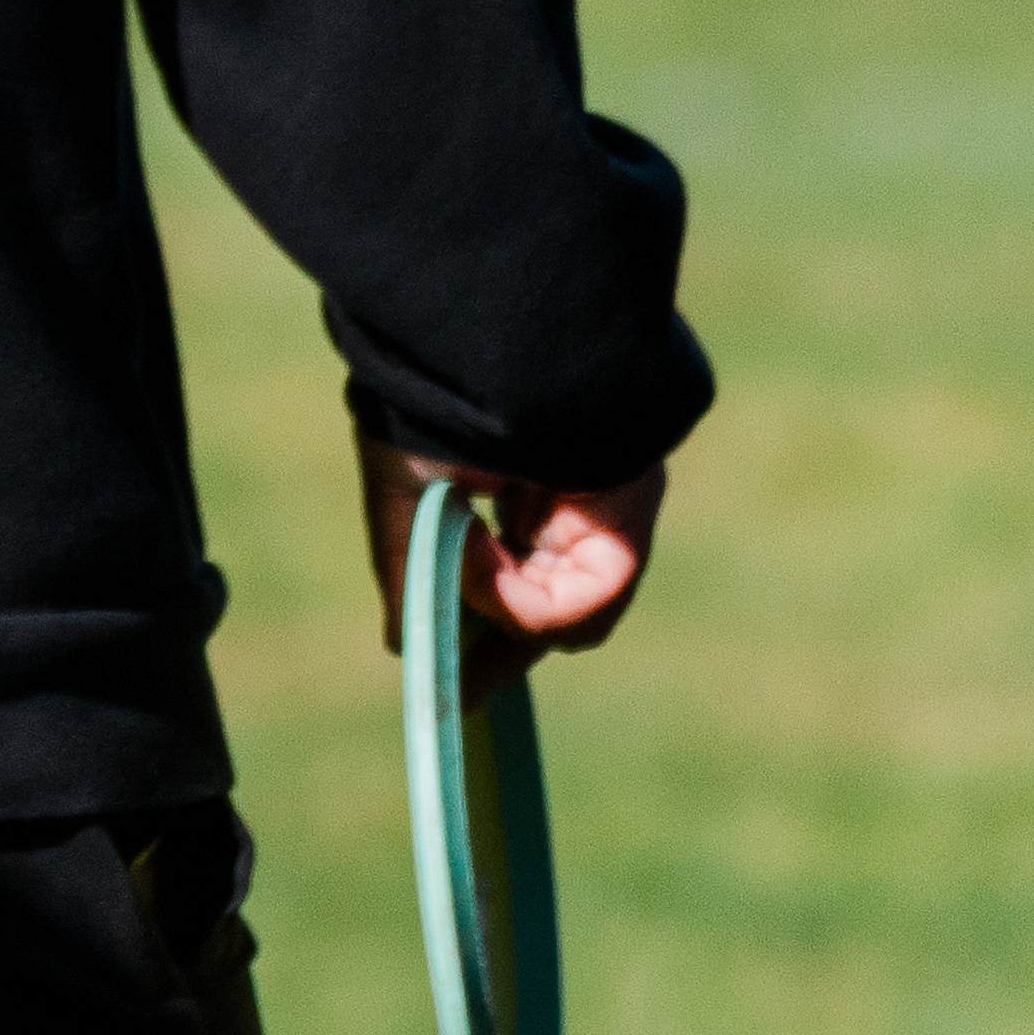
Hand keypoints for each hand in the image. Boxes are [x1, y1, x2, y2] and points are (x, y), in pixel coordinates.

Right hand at [366, 426, 665, 692]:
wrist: (486, 343)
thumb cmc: (433, 403)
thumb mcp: (407, 501)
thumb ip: (414, 576)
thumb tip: (404, 647)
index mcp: (513, 479)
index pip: (510, 574)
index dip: (479, 625)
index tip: (448, 673)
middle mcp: (566, 499)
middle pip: (547, 606)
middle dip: (502, 650)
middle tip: (463, 691)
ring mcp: (603, 510)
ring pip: (570, 618)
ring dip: (506, 611)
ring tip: (461, 561)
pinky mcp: (629, 517)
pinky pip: (589, 598)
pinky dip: (534, 600)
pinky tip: (489, 556)